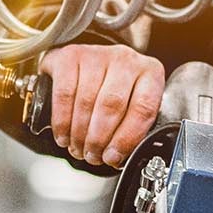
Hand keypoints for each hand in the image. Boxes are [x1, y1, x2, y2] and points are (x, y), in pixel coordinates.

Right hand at [40, 43, 164, 167]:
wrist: (90, 62)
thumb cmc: (114, 89)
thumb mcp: (132, 104)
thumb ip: (134, 128)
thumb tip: (118, 158)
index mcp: (150, 73)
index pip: (143, 108)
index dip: (127, 138)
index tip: (113, 157)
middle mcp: (126, 59)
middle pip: (112, 105)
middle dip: (99, 139)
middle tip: (92, 156)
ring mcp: (97, 55)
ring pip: (87, 101)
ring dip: (79, 134)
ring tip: (78, 149)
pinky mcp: (71, 56)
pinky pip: (65, 94)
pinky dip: (62, 121)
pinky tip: (63, 135)